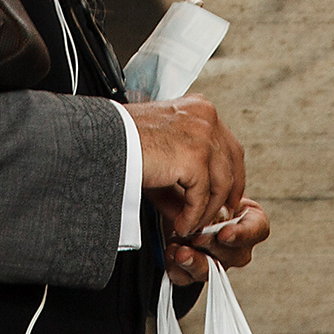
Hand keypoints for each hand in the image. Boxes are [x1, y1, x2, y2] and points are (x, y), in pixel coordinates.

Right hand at [127, 92, 244, 243]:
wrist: (100, 139)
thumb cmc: (119, 140)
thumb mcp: (160, 156)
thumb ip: (181, 178)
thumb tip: (191, 209)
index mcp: (198, 109)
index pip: (227, 143)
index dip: (231, 173)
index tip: (226, 195)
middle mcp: (205, 117)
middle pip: (233, 161)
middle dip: (228, 193)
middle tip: (219, 215)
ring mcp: (203, 136)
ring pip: (221, 183)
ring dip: (207, 209)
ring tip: (190, 225)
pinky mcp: (195, 157)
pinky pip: (202, 196)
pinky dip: (193, 215)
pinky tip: (182, 224)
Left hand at [161, 198, 270, 285]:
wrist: (173, 200)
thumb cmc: (195, 189)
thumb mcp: (204, 181)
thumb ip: (208, 189)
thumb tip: (202, 194)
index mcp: (249, 220)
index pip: (257, 230)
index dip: (242, 234)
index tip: (225, 233)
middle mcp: (236, 244)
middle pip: (236, 255)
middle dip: (213, 247)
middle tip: (197, 237)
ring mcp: (216, 260)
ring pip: (212, 270)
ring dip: (195, 261)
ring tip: (180, 251)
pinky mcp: (193, 271)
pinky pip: (188, 277)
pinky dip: (178, 269)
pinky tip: (171, 256)